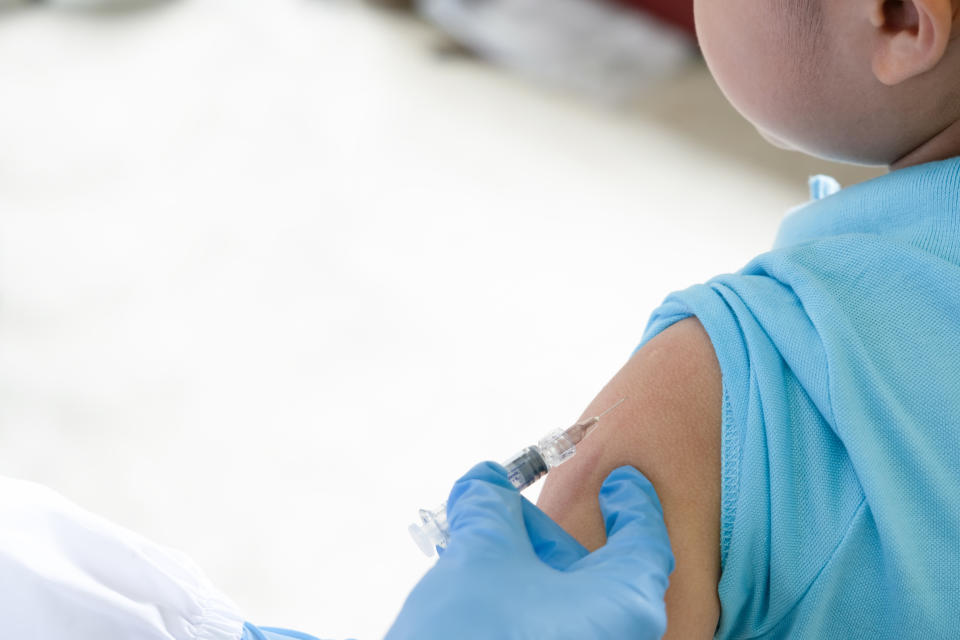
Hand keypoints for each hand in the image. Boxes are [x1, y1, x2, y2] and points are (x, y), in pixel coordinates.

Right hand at [385, 461, 673, 639]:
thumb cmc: (478, 635)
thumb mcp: (481, 556)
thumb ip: (488, 510)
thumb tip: (485, 484)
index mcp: (624, 605)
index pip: (644, 542)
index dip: (632, 504)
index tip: (620, 480)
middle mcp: (616, 639)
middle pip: (595, 572)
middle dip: (545, 535)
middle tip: (506, 508)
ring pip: (567, 604)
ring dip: (525, 568)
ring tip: (477, 543)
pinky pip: (549, 630)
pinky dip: (521, 603)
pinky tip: (477, 585)